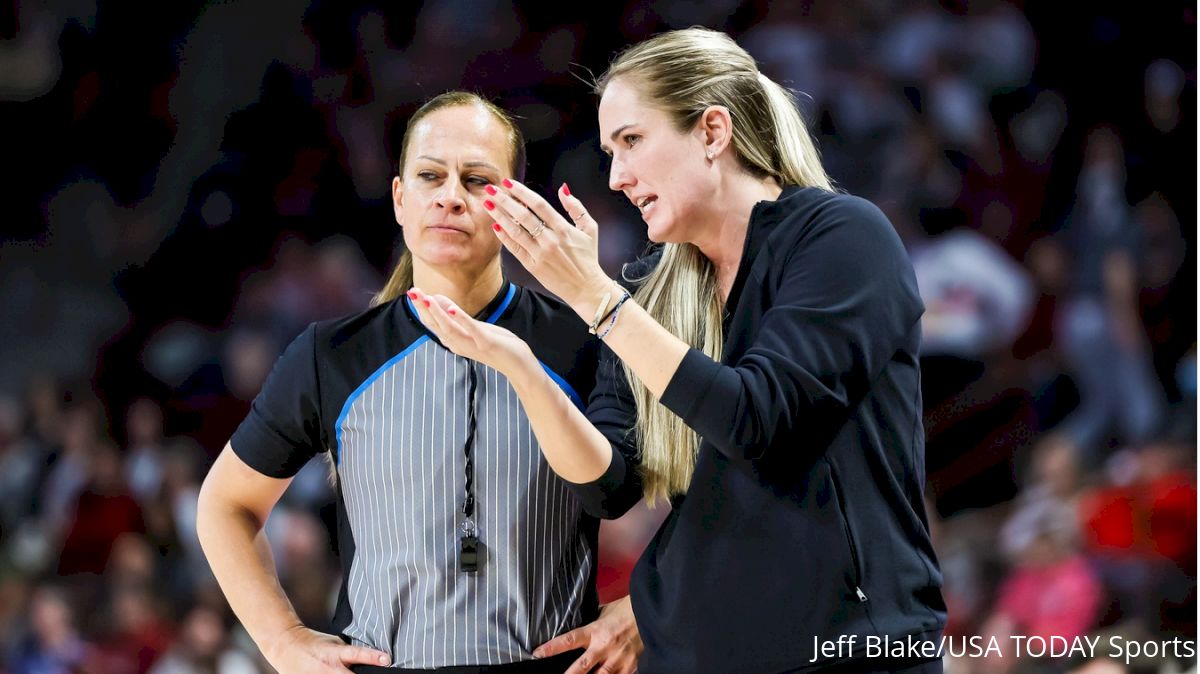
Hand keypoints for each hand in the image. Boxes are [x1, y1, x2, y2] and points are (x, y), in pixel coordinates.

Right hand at [263, 625, 390, 673]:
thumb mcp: (334, 643)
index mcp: (335, 653)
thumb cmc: (313, 643)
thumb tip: (369, 660)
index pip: (357, 654)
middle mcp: (328, 668)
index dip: (373, 658)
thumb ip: (349, 653)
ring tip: (343, 672)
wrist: (286, 645)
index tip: (386, 660)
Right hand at [407, 288, 535, 375]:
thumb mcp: (473, 328)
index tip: (412, 293)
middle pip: (436, 325)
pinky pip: (472, 331)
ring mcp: (472, 345)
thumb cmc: (497, 344)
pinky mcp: (487, 343)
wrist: (519, 365)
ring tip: (427, 298)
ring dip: (438, 313)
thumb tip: (438, 299)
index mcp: (454, 340)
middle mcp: (459, 344)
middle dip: (423, 308)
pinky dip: (462, 320)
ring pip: (450, 328)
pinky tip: (452, 309)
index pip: (432, 324)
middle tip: (411, 292)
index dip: (421, 309)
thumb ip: (456, 316)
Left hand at [486, 180, 614, 318]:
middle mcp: (550, 240)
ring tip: (487, 204)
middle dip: (505, 200)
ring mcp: (540, 254)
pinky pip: (515, 249)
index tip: (508, 183)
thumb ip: (576, 207)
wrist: (586, 288)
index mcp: (563, 228)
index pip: (538, 205)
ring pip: (515, 231)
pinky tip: (496, 226)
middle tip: (490, 189)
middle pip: (523, 216)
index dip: (522, 192)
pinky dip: (504, 237)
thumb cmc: (588, 258)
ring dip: (499, 216)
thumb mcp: (590, 229)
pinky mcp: (533, 266)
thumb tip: (563, 188)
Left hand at [534, 595, 641, 673]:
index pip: (569, 640)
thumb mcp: (603, 612)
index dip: (552, 648)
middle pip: (582, 666)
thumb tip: (575, 623)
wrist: (649, 611)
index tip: (538, 654)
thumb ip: (589, 621)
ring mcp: (618, 658)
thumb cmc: (625, 609)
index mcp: (596, 630)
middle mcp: (605, 646)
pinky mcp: (631, 666)